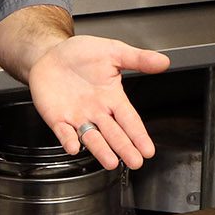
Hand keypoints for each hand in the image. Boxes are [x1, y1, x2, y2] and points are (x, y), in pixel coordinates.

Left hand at [27, 36, 169, 169]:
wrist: (51, 54)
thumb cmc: (81, 54)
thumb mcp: (113, 51)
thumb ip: (137, 58)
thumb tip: (163, 61)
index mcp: (112, 97)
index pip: (129, 119)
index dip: (139, 135)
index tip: (148, 150)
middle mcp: (97, 112)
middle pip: (114, 134)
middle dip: (125, 148)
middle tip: (136, 162)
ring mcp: (77, 117)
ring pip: (92, 138)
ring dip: (101, 150)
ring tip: (111, 162)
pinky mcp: (57, 118)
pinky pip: (64, 132)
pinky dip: (69, 140)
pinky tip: (74, 147)